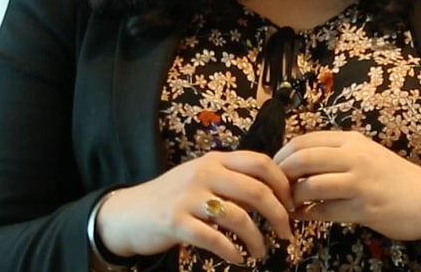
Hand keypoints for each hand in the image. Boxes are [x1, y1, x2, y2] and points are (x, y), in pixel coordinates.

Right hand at [96, 151, 293, 264]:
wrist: (128, 214)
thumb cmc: (173, 198)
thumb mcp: (202, 178)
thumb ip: (232, 180)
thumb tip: (275, 192)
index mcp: (215, 160)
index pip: (261, 162)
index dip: (283, 183)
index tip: (292, 204)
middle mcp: (204, 173)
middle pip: (256, 189)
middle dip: (278, 214)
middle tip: (286, 232)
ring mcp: (188, 197)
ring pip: (238, 216)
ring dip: (256, 239)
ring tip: (261, 252)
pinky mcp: (176, 222)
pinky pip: (214, 238)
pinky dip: (232, 251)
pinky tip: (238, 259)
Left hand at [272, 131, 420, 242]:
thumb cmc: (392, 177)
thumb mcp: (365, 155)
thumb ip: (335, 154)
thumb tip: (296, 162)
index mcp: (352, 140)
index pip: (305, 140)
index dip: (282, 155)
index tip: (274, 168)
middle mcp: (355, 156)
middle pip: (303, 159)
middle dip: (282, 175)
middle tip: (276, 188)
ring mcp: (360, 182)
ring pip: (311, 186)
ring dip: (293, 198)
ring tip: (289, 204)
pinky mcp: (364, 208)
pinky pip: (325, 211)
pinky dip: (308, 215)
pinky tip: (302, 216)